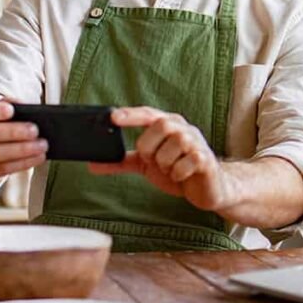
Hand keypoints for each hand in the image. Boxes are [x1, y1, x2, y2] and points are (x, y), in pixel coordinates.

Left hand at [89, 106, 228, 212]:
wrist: (209, 189)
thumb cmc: (178, 170)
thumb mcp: (146, 165)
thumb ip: (121, 162)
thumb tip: (92, 165)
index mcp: (168, 125)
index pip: (147, 114)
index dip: (130, 114)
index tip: (113, 117)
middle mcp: (183, 128)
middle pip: (159, 126)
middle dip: (150, 148)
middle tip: (153, 161)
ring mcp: (196, 142)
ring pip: (171, 147)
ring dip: (164, 164)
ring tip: (171, 169)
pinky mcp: (205, 159)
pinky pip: (184, 164)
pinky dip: (177, 174)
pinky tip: (183, 176)